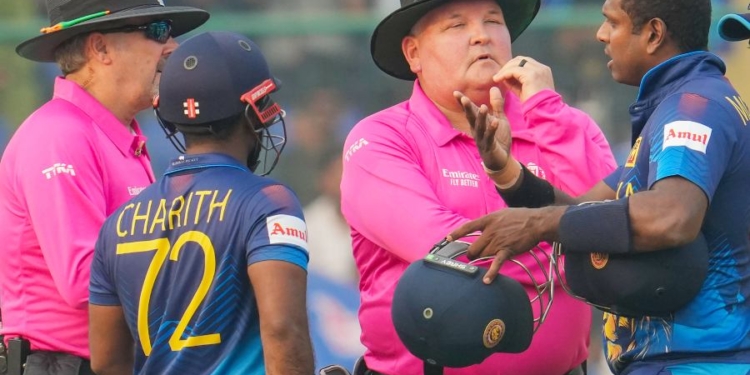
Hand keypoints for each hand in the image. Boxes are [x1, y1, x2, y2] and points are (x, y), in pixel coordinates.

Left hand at [447, 206, 564, 282]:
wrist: (536, 222)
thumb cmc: (521, 216)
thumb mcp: (501, 213)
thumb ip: (491, 221)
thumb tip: (484, 225)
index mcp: (488, 220)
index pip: (468, 227)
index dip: (457, 233)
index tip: (448, 238)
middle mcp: (490, 231)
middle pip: (474, 247)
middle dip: (472, 253)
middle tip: (472, 256)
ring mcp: (498, 242)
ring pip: (483, 255)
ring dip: (482, 259)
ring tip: (482, 261)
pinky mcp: (507, 251)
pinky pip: (496, 263)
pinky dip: (491, 272)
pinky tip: (486, 280)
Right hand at [453, 88, 510, 171]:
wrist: (501, 160)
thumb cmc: (498, 138)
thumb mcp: (499, 118)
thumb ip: (496, 104)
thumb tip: (494, 87)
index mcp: (478, 123)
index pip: (470, 111)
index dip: (462, 102)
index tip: (455, 92)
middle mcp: (477, 130)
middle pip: (471, 118)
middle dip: (467, 109)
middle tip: (464, 98)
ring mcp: (482, 139)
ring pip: (480, 127)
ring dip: (481, 118)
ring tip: (483, 107)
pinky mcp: (489, 147)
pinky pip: (490, 137)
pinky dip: (492, 129)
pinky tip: (494, 121)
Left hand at [493, 56, 554, 101]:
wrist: (543, 112)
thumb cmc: (535, 105)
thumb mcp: (524, 90)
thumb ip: (516, 82)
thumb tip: (503, 76)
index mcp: (543, 71)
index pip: (525, 62)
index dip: (513, 67)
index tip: (503, 75)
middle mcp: (542, 68)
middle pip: (520, 59)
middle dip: (507, 66)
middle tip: (498, 76)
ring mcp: (537, 70)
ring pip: (516, 63)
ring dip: (504, 70)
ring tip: (496, 78)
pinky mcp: (531, 75)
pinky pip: (513, 70)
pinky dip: (504, 73)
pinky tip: (498, 79)